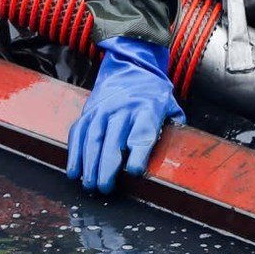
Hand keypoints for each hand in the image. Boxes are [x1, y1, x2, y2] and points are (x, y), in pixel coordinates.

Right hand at [67, 36, 184, 193]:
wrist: (132, 65)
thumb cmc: (153, 94)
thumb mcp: (170, 106)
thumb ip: (174, 129)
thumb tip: (179, 154)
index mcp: (148, 108)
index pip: (142, 132)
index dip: (137, 153)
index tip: (134, 171)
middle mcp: (123, 107)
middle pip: (113, 138)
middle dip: (107, 166)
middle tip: (105, 188)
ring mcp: (103, 108)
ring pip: (93, 137)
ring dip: (89, 163)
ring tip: (90, 185)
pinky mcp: (89, 110)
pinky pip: (78, 132)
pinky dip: (75, 153)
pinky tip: (75, 172)